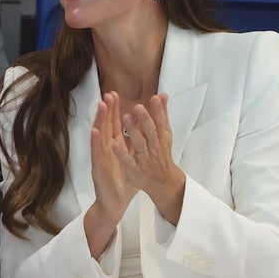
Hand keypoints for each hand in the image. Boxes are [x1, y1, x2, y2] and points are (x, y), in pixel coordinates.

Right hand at [90, 92, 138, 223]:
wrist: (114, 203)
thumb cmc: (123, 183)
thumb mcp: (133, 160)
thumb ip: (135, 144)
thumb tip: (142, 127)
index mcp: (114, 146)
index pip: (114, 124)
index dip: (115, 110)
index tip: (116, 94)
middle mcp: (106, 149)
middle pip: (106, 126)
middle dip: (108, 110)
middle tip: (109, 93)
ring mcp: (101, 157)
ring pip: (100, 136)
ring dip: (100, 120)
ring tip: (101, 105)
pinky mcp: (98, 168)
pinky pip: (97, 154)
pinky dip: (95, 142)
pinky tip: (95, 132)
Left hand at [114, 94, 185, 223]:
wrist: (164, 183)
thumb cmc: (161, 154)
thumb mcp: (164, 135)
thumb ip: (162, 115)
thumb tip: (163, 94)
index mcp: (161, 138)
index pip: (160, 122)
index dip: (158, 111)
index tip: (154, 98)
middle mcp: (154, 147)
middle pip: (150, 132)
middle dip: (144, 119)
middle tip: (137, 106)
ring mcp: (144, 159)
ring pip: (138, 144)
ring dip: (132, 131)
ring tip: (125, 118)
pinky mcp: (135, 170)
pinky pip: (127, 161)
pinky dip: (122, 153)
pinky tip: (114, 145)